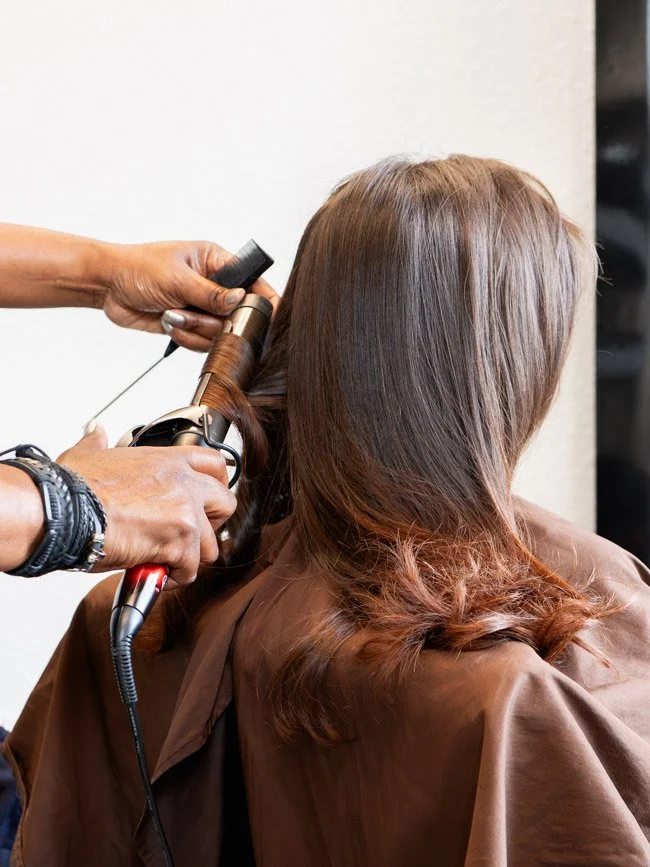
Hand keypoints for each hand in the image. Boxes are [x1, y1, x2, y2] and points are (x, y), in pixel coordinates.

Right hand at [57, 425, 236, 582]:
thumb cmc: (72, 489)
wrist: (63, 513)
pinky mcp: (179, 541)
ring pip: (211, 544)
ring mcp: (185, 511)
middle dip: (210, 524)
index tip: (207, 501)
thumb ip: (98, 444)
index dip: (216, 484)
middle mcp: (183, 482)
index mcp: (167, 460)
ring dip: (190, 556)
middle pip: (225, 504)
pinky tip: (154, 571)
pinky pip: (190, 568)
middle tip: (187, 535)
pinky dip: (173, 576)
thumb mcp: (87, 455)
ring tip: (165, 559)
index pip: (214, 464)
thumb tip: (95, 434)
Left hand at [101, 240, 278, 350]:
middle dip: (214, 320)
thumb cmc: (137, 268)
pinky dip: (186, 336)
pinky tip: (170, 322)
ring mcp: (202, 306)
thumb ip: (211, 294)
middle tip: (191, 311)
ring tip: (173, 313)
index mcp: (215, 261)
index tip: (268, 314)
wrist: (107, 286)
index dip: (262, 298)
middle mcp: (213, 284)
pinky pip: (202, 342)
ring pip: (220, 332)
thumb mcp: (177, 279)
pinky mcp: (191, 324)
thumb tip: (241, 301)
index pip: (251, 280)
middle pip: (237, 314)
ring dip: (195, 328)